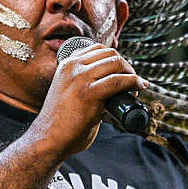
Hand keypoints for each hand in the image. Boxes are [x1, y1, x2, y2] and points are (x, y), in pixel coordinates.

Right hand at [31, 43, 147, 155]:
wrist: (49, 139)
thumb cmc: (60, 121)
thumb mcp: (67, 90)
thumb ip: (83, 82)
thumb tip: (110, 84)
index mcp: (66, 64)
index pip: (98, 49)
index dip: (115, 58)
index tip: (122, 72)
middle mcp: (73, 67)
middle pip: (110, 54)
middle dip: (126, 65)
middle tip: (131, 81)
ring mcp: (80, 78)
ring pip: (116, 63)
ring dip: (132, 74)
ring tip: (135, 88)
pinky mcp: (90, 93)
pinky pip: (119, 81)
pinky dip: (133, 82)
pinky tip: (138, 87)